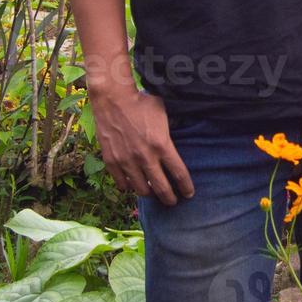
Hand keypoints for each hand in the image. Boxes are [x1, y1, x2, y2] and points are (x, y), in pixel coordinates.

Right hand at [90, 88, 193, 205]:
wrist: (113, 99)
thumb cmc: (142, 103)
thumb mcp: (164, 114)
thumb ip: (171, 130)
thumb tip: (180, 137)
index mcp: (162, 145)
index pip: (179, 173)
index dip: (186, 186)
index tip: (189, 193)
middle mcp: (145, 157)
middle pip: (161, 188)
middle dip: (169, 198)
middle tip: (173, 201)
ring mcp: (127, 161)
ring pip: (140, 190)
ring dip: (149, 193)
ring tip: (152, 192)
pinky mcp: (111, 161)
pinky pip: (121, 184)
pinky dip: (128, 187)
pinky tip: (132, 186)